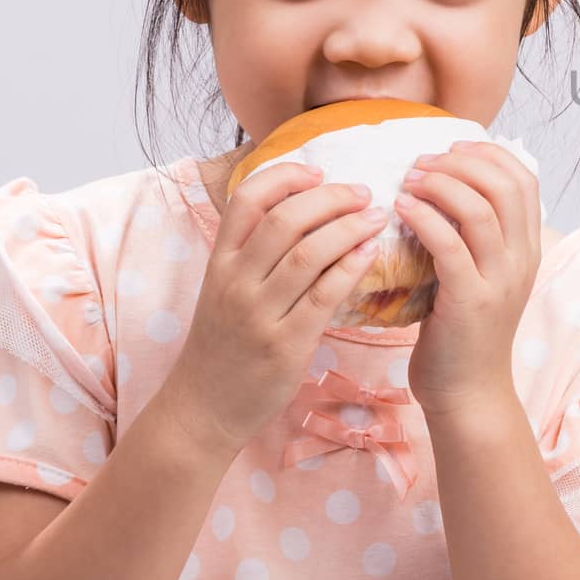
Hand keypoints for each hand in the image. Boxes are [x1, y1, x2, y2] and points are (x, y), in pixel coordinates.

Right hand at [163, 163, 386, 451]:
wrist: (203, 408)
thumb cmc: (223, 343)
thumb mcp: (224, 289)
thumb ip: (254, 252)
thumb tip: (305, 209)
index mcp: (219, 262)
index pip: (247, 200)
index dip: (285, 176)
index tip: (319, 170)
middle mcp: (235, 282)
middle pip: (286, 220)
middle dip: (331, 198)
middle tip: (364, 192)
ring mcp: (259, 314)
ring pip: (308, 253)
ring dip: (350, 228)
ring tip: (377, 216)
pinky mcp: (285, 344)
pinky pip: (324, 295)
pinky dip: (352, 267)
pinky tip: (372, 252)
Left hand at [396, 139, 542, 418]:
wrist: (468, 393)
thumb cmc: (463, 333)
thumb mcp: (482, 276)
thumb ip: (475, 237)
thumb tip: (445, 190)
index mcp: (528, 249)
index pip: (525, 179)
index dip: (489, 153)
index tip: (452, 148)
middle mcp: (522, 259)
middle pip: (505, 185)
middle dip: (461, 162)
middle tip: (423, 162)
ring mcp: (500, 280)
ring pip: (480, 209)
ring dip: (440, 184)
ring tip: (409, 180)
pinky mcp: (470, 300)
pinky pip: (450, 245)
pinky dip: (424, 217)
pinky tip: (400, 209)